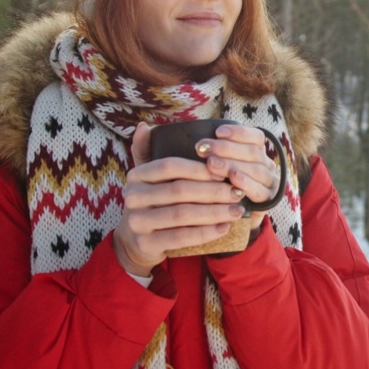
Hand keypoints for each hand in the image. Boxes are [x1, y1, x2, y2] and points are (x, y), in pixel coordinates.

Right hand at [113, 123, 248, 276]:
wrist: (136, 240)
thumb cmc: (153, 202)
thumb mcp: (148, 177)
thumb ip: (148, 150)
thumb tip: (144, 125)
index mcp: (136, 174)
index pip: (170, 166)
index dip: (199, 168)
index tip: (224, 172)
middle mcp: (132, 196)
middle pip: (179, 190)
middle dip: (213, 191)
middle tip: (236, 192)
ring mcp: (137, 221)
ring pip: (182, 214)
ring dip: (214, 212)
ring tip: (236, 210)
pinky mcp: (146, 243)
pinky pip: (180, 237)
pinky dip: (205, 232)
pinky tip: (224, 227)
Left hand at [193, 122, 281, 208]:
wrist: (234, 218)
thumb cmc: (222, 187)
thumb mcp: (220, 167)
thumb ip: (216, 154)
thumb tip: (200, 143)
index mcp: (259, 152)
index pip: (255, 137)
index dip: (238, 133)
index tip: (217, 132)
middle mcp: (268, 165)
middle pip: (253, 152)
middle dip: (226, 148)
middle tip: (204, 148)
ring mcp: (270, 183)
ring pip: (255, 169)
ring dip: (232, 164)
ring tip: (211, 163)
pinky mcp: (269, 200)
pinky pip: (259, 190)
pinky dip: (246, 183)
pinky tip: (232, 178)